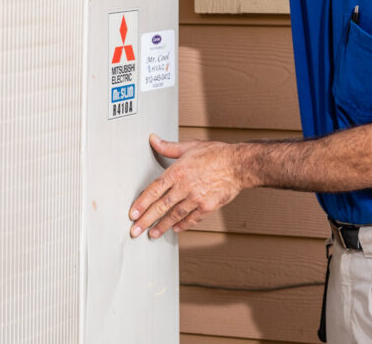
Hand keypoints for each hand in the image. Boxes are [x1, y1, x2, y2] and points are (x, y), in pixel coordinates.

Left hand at [128, 134, 242, 238]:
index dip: (141, 203)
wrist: (239, 164)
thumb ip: (169, 147)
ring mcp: (196, 198)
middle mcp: (185, 186)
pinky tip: (175, 229)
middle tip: (135, 230)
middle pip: (161, 206)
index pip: (154, 190)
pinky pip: (192, 218)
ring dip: (162, 225)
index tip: (132, 213)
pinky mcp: (208, 206)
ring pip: (175, 215)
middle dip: (146, 220)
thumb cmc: (216, 154)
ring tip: (152, 233)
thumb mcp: (189, 146)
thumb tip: (153, 139)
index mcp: (177, 172)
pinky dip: (183, 225)